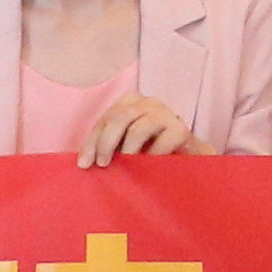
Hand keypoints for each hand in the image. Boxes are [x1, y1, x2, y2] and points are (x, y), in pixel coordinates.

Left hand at [78, 92, 199, 162]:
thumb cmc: (150, 151)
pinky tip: (147, 168)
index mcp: (131, 103)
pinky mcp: (181, 130)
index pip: (106, 119)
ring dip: (127, 151)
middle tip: (102, 164)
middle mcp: (148, 103)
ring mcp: (166, 114)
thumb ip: (109, 146)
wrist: (187, 158)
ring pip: (138, 129)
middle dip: (105, 143)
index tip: (84, 165)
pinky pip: (161, 143)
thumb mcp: (125, 145)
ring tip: (125, 166)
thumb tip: (85, 163)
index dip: (92, 142)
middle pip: (120, 118)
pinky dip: (150, 157)